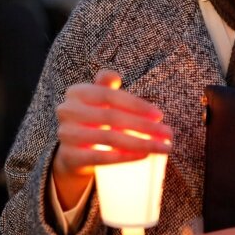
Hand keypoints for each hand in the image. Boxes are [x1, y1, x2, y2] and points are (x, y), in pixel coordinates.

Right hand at [53, 69, 171, 208]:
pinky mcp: (69, 156)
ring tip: (162, 147)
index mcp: (76, 92)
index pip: (110, 95)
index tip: (160, 115)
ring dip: (141, 143)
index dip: (136, 105)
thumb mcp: (97, 100)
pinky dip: (124, 157)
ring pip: (109, 138)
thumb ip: (105, 85)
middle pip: (112, 117)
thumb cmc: (93, 120)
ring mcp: (66, 134)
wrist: (72, 152)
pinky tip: (143, 156)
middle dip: (144, 126)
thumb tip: (114, 77)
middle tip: (168, 135)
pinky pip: (100, 157)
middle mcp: (67, 111)